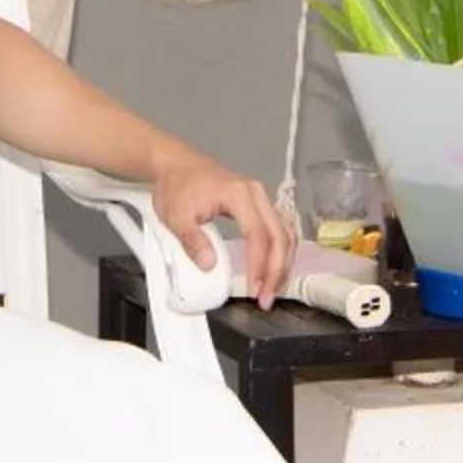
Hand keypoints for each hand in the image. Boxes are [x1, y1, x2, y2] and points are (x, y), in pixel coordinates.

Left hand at [149, 148, 290, 306]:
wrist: (176, 164)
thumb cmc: (177, 186)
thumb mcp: (176, 216)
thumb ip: (192, 241)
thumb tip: (209, 265)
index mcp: (239, 195)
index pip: (258, 235)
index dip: (259, 266)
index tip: (254, 290)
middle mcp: (256, 194)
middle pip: (280, 235)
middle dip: (276, 270)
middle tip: (266, 298)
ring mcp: (260, 198)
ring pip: (285, 232)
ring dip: (283, 263)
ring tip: (273, 288)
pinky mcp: (259, 204)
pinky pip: (280, 228)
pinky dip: (281, 251)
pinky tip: (275, 268)